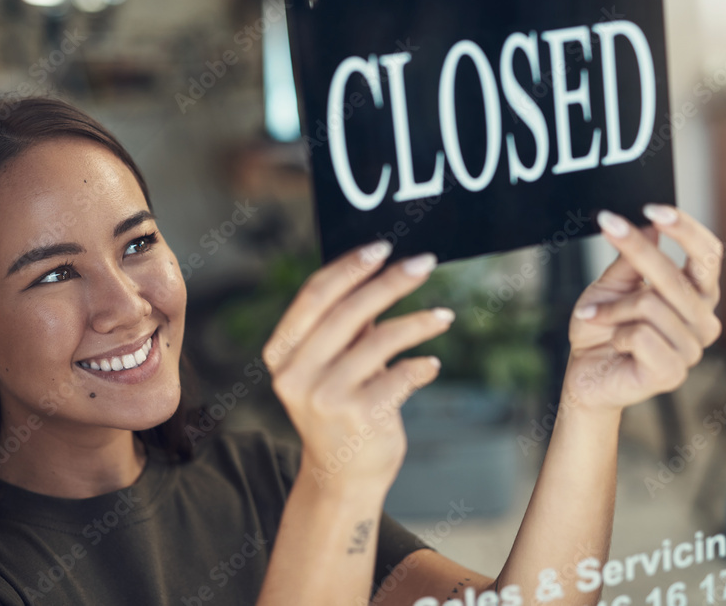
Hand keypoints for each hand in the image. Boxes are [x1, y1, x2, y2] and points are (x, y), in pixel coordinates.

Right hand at [262, 241, 453, 496]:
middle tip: (424, 263)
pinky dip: (422, 366)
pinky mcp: (358, 416)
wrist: (343, 478)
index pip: (314, 296)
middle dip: (391, 281)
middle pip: (348, 311)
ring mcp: (325, 397)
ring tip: (444, 316)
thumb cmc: (340, 410)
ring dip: (419, 322)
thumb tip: (378, 270)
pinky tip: (431, 366)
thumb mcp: (330, 366)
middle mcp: (295, 374)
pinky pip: (401, 375)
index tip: (381, 247)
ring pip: (380, 340)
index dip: (349, 267)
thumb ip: (345, 325)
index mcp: (280, 354)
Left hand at [563, 204, 722, 412]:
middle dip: (635, 248)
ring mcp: (692, 349)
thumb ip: (632, 260)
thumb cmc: (601, 326)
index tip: (653, 208)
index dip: (686, 230)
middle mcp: (702, 321)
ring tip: (596, 316)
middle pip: (673, 275)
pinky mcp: (673, 372)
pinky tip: (612, 342)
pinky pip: (640, 334)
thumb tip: (649, 225)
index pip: (708, 255)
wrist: (584, 372)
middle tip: (607, 223)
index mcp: (696, 296)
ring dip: (612, 307)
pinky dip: (615, 331)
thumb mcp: (611, 285)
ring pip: (649, 304)